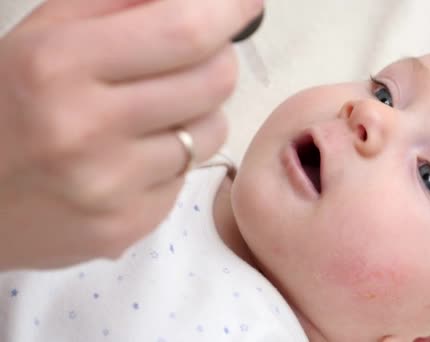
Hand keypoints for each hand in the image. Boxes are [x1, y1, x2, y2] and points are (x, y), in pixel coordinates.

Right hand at [0, 0, 262, 269]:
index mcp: (59, 65)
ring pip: (211, 131)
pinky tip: (133, 158)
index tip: (246, 3)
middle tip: (193, 57)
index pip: (184, 32)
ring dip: (199, 111)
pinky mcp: (126, 228)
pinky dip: (174, 158)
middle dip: (219, 59)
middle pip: (213, 81)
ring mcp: (109, 187)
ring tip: (153, 113)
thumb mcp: (45, 35)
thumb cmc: (7, 104)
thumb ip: (117, 4)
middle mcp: (86, 130)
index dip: (228, 11)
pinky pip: (187, 176)